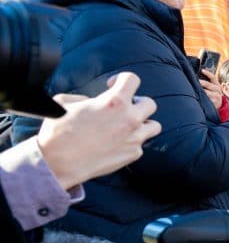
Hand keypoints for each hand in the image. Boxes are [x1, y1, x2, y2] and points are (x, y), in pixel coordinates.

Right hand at [36, 72, 160, 190]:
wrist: (59, 162)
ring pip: (154, 126)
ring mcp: (135, 138)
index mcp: (114, 101)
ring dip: (142, 124)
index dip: (122, 79)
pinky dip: (132, 142)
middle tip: (124, 108)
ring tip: (127, 126)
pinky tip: (116, 143)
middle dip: (138, 103)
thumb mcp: (66, 102)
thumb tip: (94, 102)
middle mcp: (130, 119)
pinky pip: (140, 144)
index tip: (113, 85)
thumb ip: (86, 97)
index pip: (133, 80)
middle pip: (150, 104)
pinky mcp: (134, 154)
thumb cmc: (59, 132)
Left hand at [198, 68, 222, 108]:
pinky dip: (201, 97)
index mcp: (217, 84)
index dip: (208, 73)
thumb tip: (196, 75)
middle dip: (201, 82)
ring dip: (199, 90)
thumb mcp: (213, 87)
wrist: (219, 104)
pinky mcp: (214, 102)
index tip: (202, 70)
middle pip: (208, 84)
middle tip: (195, 81)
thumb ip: (207, 82)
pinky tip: (196, 96)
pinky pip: (206, 99)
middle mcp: (217, 89)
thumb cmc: (212, 93)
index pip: (213, 77)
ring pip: (206, 92)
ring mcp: (216, 96)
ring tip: (193, 88)